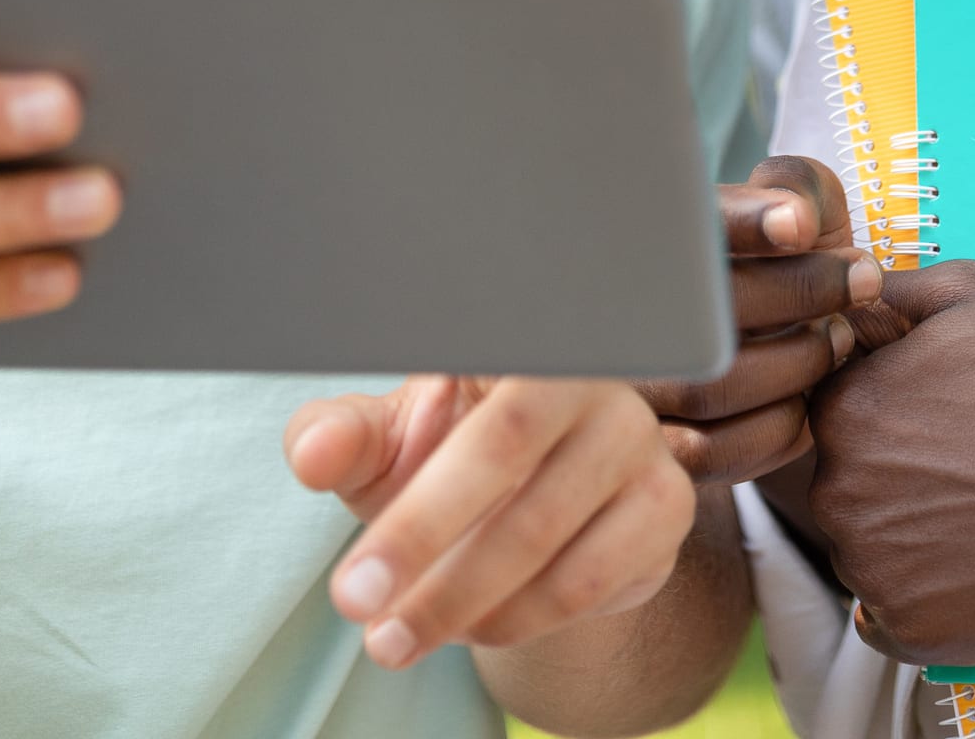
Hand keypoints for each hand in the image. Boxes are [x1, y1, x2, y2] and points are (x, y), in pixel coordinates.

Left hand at [285, 377, 696, 667]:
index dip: (406, 453)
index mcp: (512, 337)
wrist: (531, 508)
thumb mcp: (386, 442)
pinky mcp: (664, 506)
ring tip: (393, 637)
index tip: (345, 504)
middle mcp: (586, 372)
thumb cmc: (447, 454)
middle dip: (419, 536)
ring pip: (543, 529)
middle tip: (354, 602)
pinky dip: (518, 616)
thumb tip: (311, 453)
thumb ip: (342, 438)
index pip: (458, 378)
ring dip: (457, 598)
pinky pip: (587, 578)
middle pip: (502, 449)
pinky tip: (471, 627)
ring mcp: (635, 439)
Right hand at [639, 156, 888, 483]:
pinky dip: (782, 422)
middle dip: (799, 291)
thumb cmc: (777, 267)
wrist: (757, 353)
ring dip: (800, 361)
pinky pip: (719, 450)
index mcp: (644, 237)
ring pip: (712, 384)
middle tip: (862, 279)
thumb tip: (799, 218)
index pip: (682, 223)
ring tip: (840, 337)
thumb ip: (797, 188)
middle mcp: (622, 311)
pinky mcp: (656, 450)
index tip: (802, 224)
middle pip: (701, 307)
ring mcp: (632, 387)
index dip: (744, 222)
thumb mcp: (790, 209)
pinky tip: (808, 395)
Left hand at [808, 260, 974, 664]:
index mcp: (844, 410)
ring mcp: (876, 570)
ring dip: (910, 539)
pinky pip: (889, 619)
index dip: (894, 413)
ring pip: (866, 554)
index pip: (836, 415)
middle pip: (848, 487)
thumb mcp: (973, 292)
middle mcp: (840, 493)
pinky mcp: (918, 632)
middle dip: (898, 476)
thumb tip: (842, 304)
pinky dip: (927, 600)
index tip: (950, 420)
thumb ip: (888, 295)